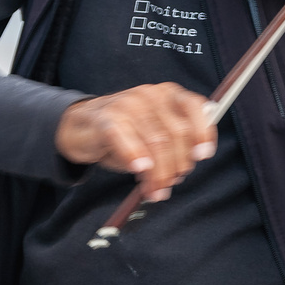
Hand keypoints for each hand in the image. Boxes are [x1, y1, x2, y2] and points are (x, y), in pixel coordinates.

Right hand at [55, 83, 216, 202]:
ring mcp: (127, 104)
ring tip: (154, 190)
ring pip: (155, 141)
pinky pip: (124, 138)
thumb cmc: (125, 134)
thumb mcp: (154, 134)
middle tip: (168, 185)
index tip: (203, 155)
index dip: (203, 132)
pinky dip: (134, 156)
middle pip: (176, 133)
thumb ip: (174, 146)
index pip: (195, 106)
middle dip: (177, 166)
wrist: (81, 126)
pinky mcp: (105, 118)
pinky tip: (138, 170)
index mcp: (168, 95)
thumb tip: (185, 169)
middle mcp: (150, 95)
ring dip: (158, 173)